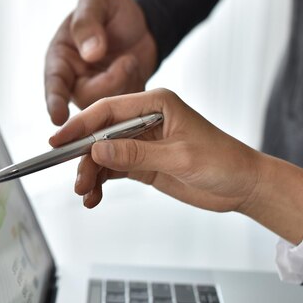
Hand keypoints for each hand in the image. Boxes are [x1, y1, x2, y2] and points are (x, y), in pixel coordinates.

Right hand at [45, 0, 157, 125]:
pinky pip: (128, 106)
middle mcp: (74, 81)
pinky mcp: (118, 99)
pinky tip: (133, 68)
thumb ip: (87, 23)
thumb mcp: (96, 1)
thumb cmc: (110, 10)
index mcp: (60, 59)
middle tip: (126, 61)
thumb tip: (91, 53)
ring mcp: (97, 93)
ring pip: (108, 106)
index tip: (58, 118)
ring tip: (129, 60)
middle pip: (86, 99)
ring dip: (125, 81)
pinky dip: (135, 84)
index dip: (55, 103)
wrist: (140, 20)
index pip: (54, 85)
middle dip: (109, 83)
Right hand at [49, 89, 302, 243]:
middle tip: (76, 179)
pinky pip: (113, 170)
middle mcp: (145, 120)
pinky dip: (101, 183)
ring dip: (91, 174)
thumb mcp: (178, 157)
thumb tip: (97, 151)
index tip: (58, 141)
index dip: (80, 125)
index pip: (108, 111)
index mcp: (155, 104)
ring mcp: (142, 142)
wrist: (243, 186)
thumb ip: (135, 153)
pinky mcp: (143, 162)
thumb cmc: (223, 162)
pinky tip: (94, 197)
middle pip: (100, 134)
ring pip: (103, 155)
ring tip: (85, 194)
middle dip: (83, 157)